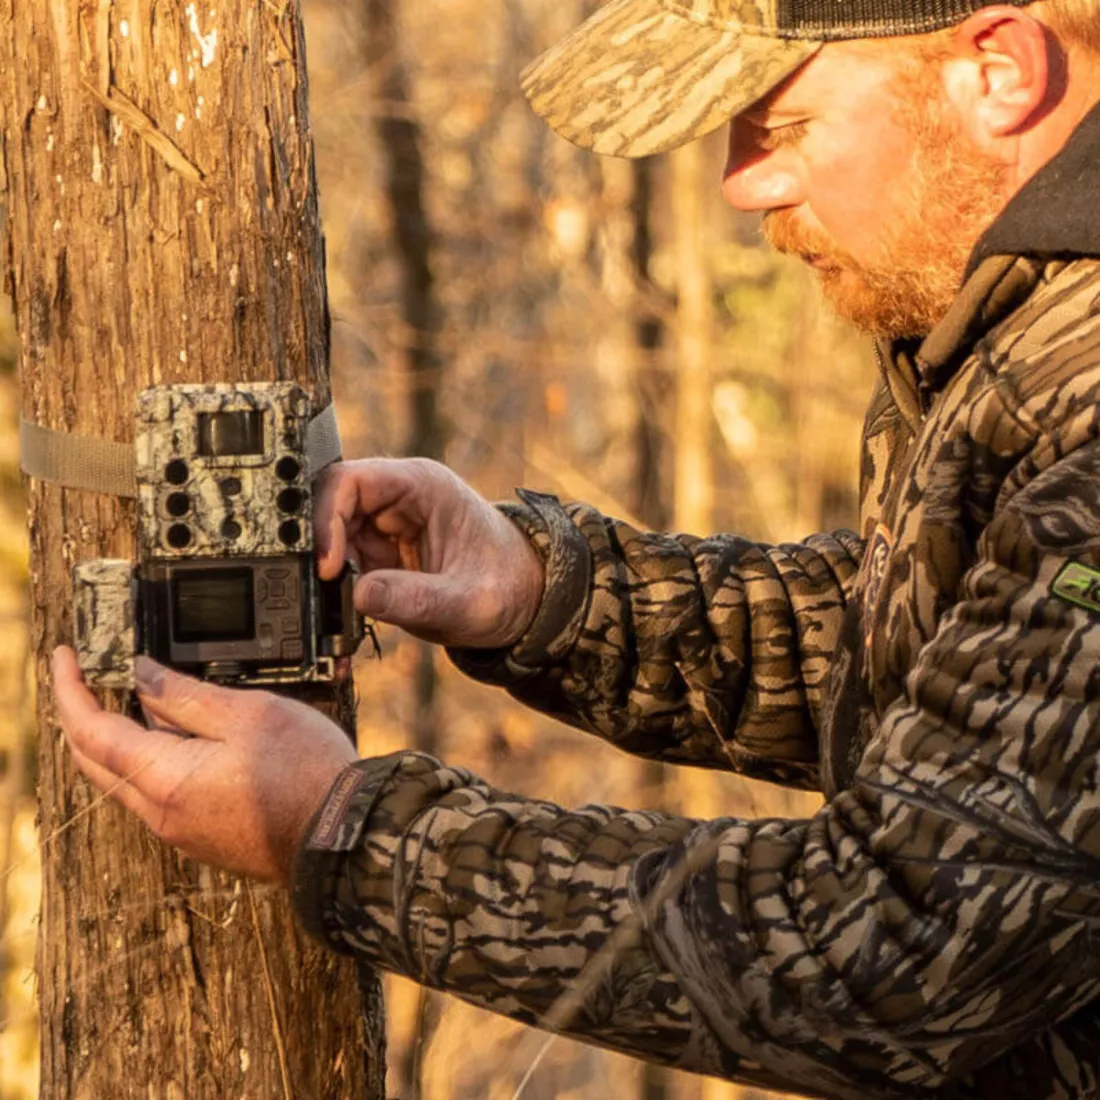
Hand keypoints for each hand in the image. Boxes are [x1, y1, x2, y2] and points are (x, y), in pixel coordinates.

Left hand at [52, 647, 356, 881]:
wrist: (343, 834)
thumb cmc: (305, 772)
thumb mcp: (248, 713)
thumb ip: (186, 695)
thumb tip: (142, 676)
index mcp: (165, 778)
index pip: (90, 732)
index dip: (70, 690)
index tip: (64, 657)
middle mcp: (162, 813)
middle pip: (96, 763)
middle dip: (81, 718)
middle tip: (86, 679)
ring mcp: (183, 831)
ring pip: (127, 781)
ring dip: (118, 740)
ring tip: (139, 699)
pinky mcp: (206, 838)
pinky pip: (158, 796)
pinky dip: (151, 761)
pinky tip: (181, 738)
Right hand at [315, 458, 544, 647]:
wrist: (527, 600)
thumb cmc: (507, 588)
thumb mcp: (468, 602)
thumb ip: (416, 600)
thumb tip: (360, 596)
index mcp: (423, 486)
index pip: (350, 481)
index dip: (326, 518)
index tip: (328, 566)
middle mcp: (399, 496)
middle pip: (330, 506)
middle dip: (323, 550)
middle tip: (327, 592)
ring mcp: (387, 523)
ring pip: (332, 538)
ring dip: (332, 574)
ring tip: (345, 609)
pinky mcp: (382, 551)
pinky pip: (345, 562)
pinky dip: (341, 588)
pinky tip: (352, 612)